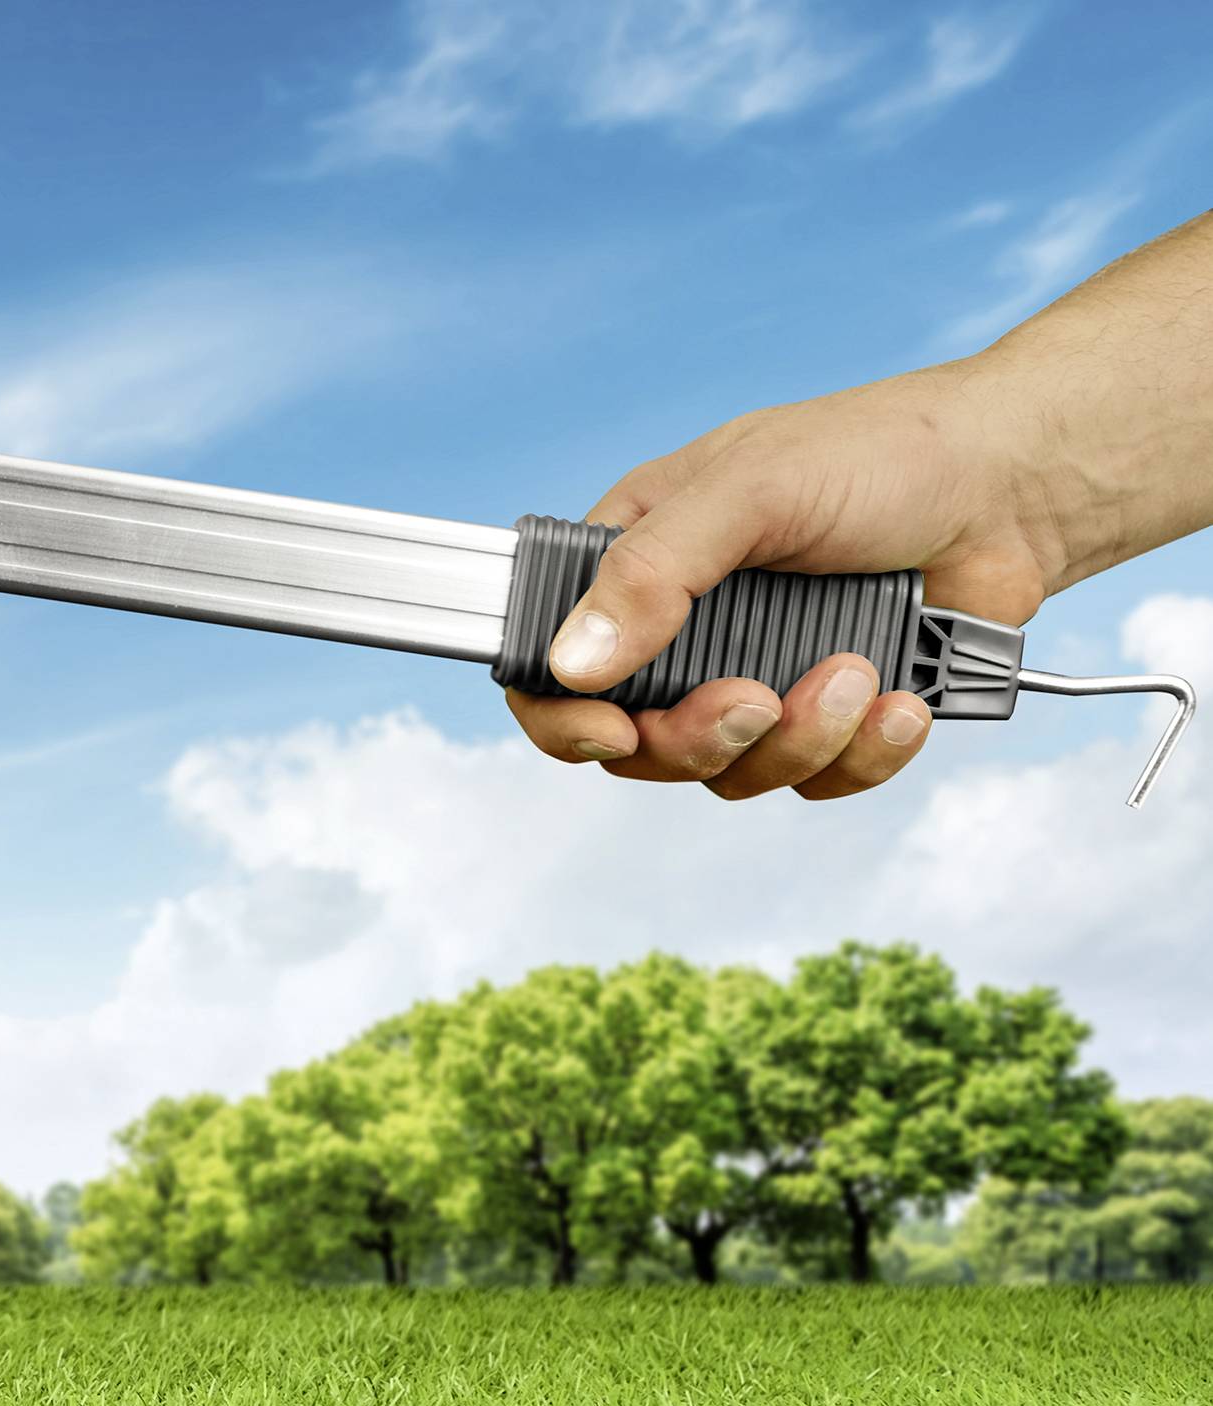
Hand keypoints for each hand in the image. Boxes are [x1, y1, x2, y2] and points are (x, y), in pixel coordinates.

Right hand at [505, 358, 1066, 799]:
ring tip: (858, 670)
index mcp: (638, 563)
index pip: (551, 663)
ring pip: (729, 773)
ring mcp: (758, 676)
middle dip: (701, 739)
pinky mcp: (831, 717)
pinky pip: (815, 783)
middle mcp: (685, 630)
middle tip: (757, 698)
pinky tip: (901, 698)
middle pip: (637, 746)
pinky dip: (862, 754)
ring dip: (798, 740)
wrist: (1020, 486)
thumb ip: (654, 572)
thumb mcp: (752, 488)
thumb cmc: (886, 455)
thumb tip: (575, 664)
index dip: (563, 717)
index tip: (613, 731)